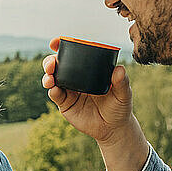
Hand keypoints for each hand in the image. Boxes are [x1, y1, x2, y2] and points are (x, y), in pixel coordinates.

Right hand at [41, 37, 148, 170]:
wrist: (113, 128)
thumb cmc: (119, 107)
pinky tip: (55, 89)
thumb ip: (121, 82)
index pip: (73, 54)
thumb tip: (119, 69)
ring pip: (52, 79)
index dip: (62, 46)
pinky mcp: (65, 104)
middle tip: (52, 63)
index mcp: (88, 69)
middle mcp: (75, 78)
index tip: (56, 41)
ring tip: (50, 77)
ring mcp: (69, 90)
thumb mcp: (124, 94)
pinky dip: (53, 90)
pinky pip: (55, 95)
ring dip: (48, 76)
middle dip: (50, 61)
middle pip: (57, 65)